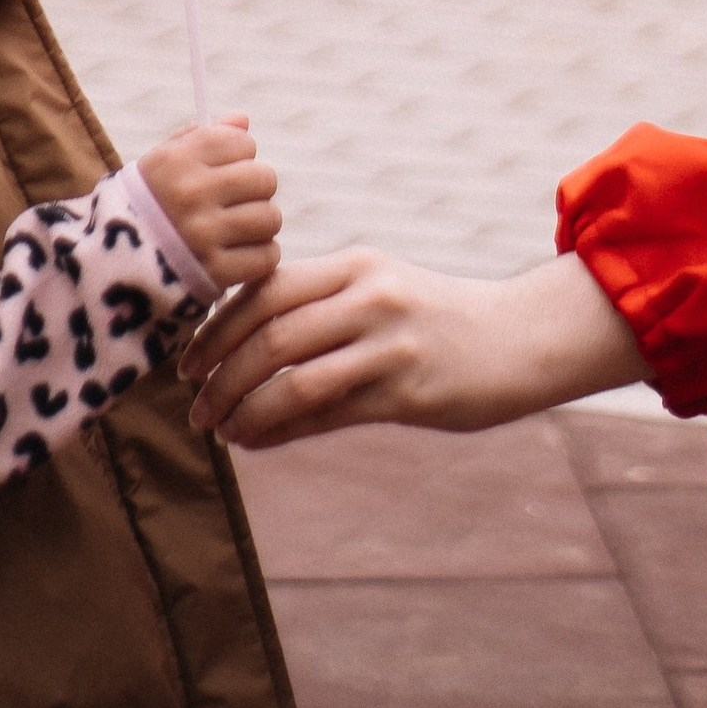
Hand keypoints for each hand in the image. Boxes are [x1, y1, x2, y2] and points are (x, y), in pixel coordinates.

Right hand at [139, 119, 281, 289]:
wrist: (115, 268)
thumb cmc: (147, 207)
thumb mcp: (161, 163)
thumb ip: (202, 136)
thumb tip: (244, 119)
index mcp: (176, 162)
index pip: (242, 142)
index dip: (241, 154)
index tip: (228, 169)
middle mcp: (191, 195)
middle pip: (264, 178)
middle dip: (256, 189)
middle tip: (239, 201)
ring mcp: (203, 236)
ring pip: (270, 218)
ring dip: (260, 224)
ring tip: (239, 229)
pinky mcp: (216, 273)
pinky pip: (267, 256)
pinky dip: (260, 257)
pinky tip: (240, 254)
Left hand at [183, 246, 646, 445]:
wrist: (518, 340)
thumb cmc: (436, 321)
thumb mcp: (379, 294)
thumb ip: (320, 311)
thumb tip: (245, 350)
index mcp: (354, 265)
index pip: (264, 291)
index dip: (216, 328)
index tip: (188, 363)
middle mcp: (367, 295)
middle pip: (269, 334)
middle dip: (219, 375)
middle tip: (194, 408)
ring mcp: (388, 341)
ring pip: (291, 378)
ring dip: (244, 410)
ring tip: (221, 431)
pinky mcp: (405, 389)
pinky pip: (326, 413)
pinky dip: (280, 431)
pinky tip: (258, 442)